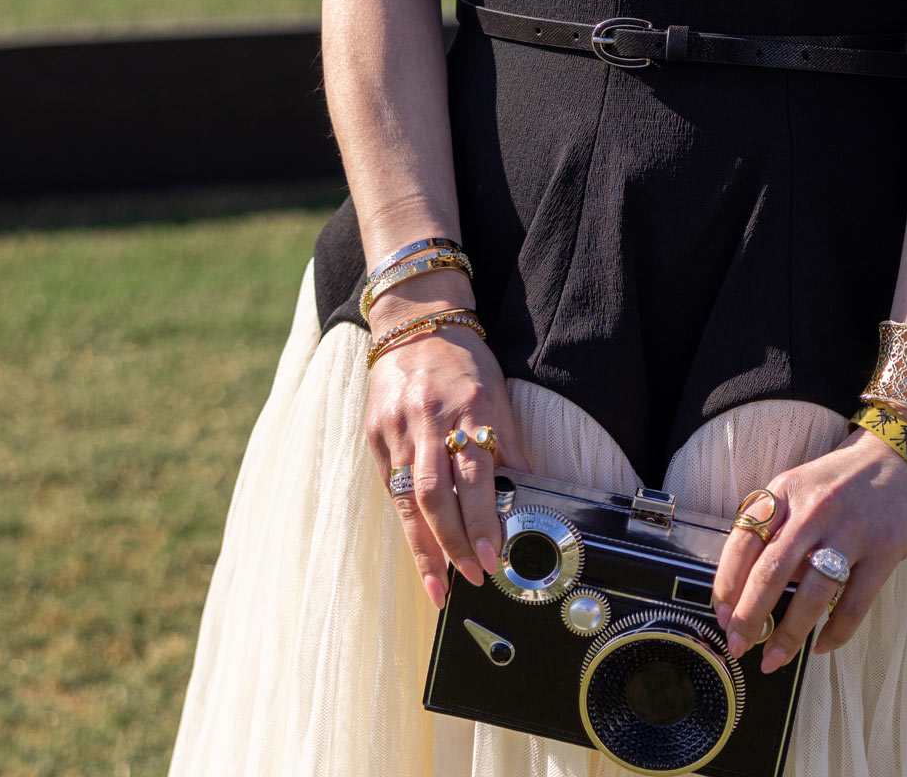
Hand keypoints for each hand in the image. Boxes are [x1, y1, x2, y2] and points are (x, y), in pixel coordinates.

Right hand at [363, 317, 530, 608]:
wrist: (415, 322)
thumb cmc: (463, 360)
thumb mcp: (497, 394)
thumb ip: (509, 445)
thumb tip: (530, 493)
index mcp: (469, 408)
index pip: (476, 477)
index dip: (483, 521)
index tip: (493, 556)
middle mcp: (431, 421)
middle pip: (437, 496)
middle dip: (454, 544)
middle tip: (471, 577)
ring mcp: (399, 428)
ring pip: (409, 499)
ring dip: (425, 549)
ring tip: (439, 586)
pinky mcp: (376, 434)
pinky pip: (391, 488)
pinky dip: (406, 523)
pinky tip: (417, 549)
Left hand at [711, 424, 906, 672]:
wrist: (905, 454)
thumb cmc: (846, 477)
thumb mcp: (803, 485)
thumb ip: (779, 526)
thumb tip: (751, 587)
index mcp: (787, 490)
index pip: (744, 540)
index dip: (727, 582)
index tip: (720, 614)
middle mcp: (814, 509)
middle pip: (771, 571)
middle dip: (749, 617)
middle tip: (736, 646)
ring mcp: (851, 531)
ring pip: (811, 595)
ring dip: (788, 635)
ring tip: (774, 659)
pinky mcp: (883, 552)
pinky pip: (853, 604)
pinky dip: (835, 633)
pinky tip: (821, 646)